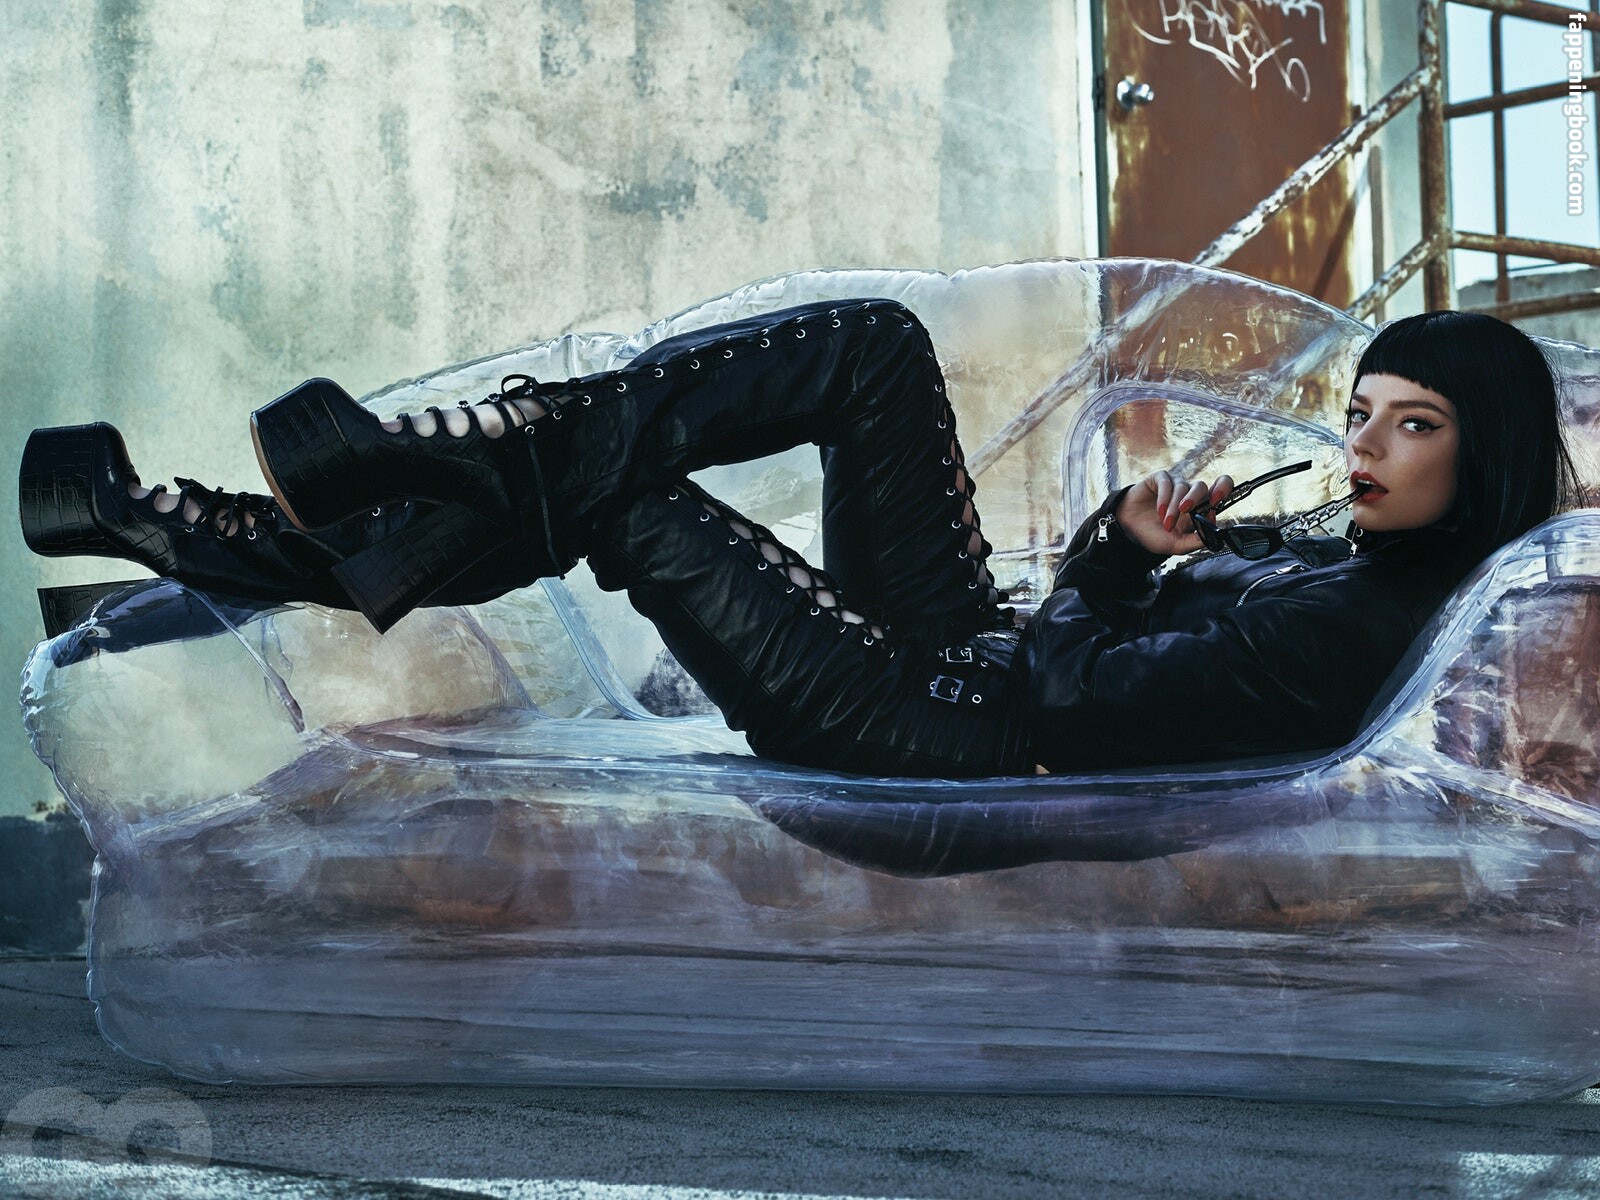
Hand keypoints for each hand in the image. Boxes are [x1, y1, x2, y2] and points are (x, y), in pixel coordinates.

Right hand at [1114, 469, 1234, 555]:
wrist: (1129, 532)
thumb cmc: (1155, 535)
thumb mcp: (1178, 545)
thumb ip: (1197, 540)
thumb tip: (1213, 531)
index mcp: (1198, 507)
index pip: (1219, 488)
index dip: (1222, 489)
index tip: (1216, 501)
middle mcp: (1188, 494)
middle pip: (1201, 486)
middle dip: (1195, 499)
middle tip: (1186, 511)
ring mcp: (1174, 485)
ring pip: (1182, 487)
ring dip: (1174, 508)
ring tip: (1166, 523)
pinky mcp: (1159, 479)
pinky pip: (1167, 482)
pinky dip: (1164, 498)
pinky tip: (1159, 511)